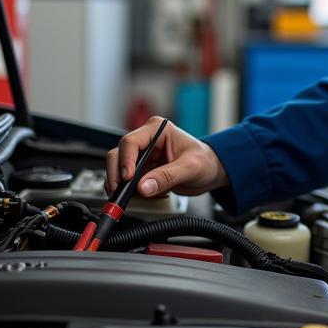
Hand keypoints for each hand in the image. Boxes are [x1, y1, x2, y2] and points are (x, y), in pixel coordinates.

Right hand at [106, 116, 227, 197]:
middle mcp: (146, 140)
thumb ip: (167, 177)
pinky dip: (131, 192)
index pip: (131, 142)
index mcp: (157, 130)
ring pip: (118, 169)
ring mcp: (142, 156)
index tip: (128, 178)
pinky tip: (146, 196)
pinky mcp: (141, 171)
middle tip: (122, 192)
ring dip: (123, 186)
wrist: (209, 172)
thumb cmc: (205, 161)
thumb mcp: (190, 168)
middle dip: (117, 175)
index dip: (126, 160)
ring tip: (140, 196)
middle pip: (118, 154)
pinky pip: (126, 182)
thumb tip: (143, 187)